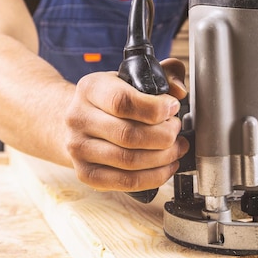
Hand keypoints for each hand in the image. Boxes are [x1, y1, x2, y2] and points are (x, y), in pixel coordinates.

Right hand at [65, 58, 188, 190]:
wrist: (80, 120)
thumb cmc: (112, 99)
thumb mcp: (134, 77)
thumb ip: (163, 75)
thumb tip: (179, 92)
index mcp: (90, 88)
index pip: (122, 102)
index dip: (155, 108)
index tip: (172, 108)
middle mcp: (78, 118)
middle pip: (128, 135)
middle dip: (164, 136)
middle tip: (176, 131)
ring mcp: (78, 149)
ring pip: (129, 161)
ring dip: (163, 157)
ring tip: (175, 148)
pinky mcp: (86, 173)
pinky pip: (126, 182)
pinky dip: (154, 177)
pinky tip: (165, 166)